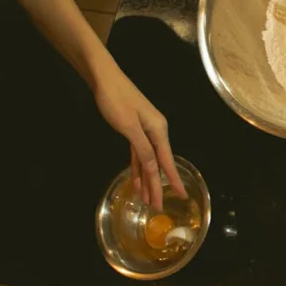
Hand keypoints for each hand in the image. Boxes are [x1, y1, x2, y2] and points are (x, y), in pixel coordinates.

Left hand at [93, 64, 186, 210]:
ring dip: (146, 179)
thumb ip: (143, 149)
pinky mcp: (134, 129)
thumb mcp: (130, 127)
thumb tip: (155, 168)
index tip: (181, 196)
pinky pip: (139, 153)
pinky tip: (137, 179)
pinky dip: (138, 167)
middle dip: (157, 185)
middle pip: (158, 163)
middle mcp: (155, 131)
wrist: (104, 78)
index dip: (172, 180)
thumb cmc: (116, 101)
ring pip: (148, 160)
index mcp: (158, 130)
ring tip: (146, 199)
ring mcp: (145, 130)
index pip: (166, 161)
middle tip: (158, 207)